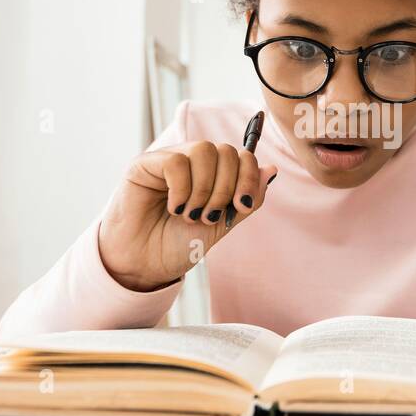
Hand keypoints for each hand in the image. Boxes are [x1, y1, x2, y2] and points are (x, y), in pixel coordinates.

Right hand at [98, 142, 277, 291]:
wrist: (146, 264)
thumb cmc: (179, 244)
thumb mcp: (223, 224)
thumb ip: (246, 198)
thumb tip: (271, 169)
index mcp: (213, 173)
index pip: (241, 156)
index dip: (248, 177)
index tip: (242, 206)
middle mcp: (192, 162)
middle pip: (225, 151)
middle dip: (225, 188)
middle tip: (210, 216)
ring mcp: (168, 160)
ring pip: (203, 151)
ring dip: (204, 189)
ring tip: (191, 214)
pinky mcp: (144, 165)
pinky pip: (176, 161)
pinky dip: (181, 189)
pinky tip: (174, 208)